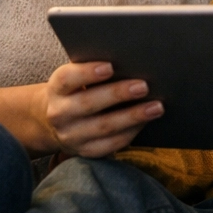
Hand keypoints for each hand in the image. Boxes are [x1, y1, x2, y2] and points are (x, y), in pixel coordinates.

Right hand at [39, 60, 163, 157]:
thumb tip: (130, 61)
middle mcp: (60, 114)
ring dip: (133, 116)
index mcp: (57, 89)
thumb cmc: (78, 90)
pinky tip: (146, 121)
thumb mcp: (76, 77)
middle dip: (118, 94)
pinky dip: (131, 132)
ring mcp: (71, 136)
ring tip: (156, 107)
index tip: (110, 66)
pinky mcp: (86, 151)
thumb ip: (94, 70)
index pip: (67, 79)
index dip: (87, 73)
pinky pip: (111, 144)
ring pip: (104, 127)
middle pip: (89, 103)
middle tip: (144, 86)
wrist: (59, 122)